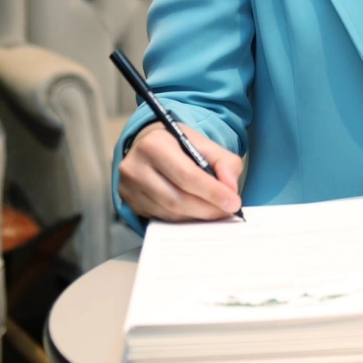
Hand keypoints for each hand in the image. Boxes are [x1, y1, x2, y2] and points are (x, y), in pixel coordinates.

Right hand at [118, 124, 244, 221]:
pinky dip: (183, 219)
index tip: (233, 202)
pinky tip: (197, 213)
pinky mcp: (130, 203)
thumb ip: (224, 162)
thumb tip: (230, 189)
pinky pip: (161, 218)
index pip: (187, 175)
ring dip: (197, 216)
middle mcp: (135, 167)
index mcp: (154, 145)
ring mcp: (129, 188)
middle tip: (228, 211)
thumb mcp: (204, 143)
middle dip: (207, 208)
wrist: (149, 146)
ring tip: (216, 212)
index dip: (212, 192)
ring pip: (169, 212)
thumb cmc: (178, 144)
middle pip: (177, 198)